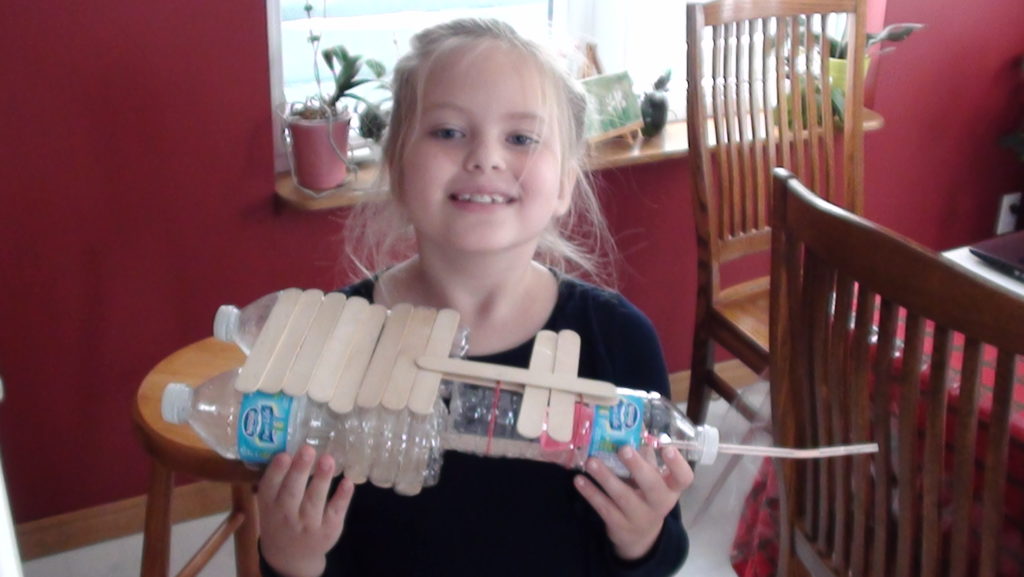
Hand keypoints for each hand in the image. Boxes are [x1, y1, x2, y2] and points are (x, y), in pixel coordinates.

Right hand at [257, 445, 354, 576]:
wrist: (290, 556)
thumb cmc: (280, 518)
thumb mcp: (270, 502)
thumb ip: (278, 479)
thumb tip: (290, 442)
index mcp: (269, 504)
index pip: (270, 486)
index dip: (277, 471)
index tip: (284, 454)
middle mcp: (286, 515)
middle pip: (292, 491)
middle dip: (299, 471)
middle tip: (307, 449)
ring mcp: (308, 524)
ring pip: (315, 500)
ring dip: (322, 479)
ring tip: (328, 459)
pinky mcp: (328, 529)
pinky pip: (335, 511)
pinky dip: (342, 497)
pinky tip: (348, 481)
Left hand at [574, 445, 693, 560]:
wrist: (640, 536)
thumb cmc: (646, 495)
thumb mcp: (653, 478)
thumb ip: (646, 454)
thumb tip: (636, 422)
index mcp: (671, 488)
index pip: (684, 478)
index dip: (677, 464)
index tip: (667, 448)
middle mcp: (659, 503)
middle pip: (652, 486)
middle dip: (637, 467)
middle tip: (623, 449)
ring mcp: (639, 516)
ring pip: (623, 497)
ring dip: (606, 477)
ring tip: (591, 462)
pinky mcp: (619, 525)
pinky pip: (604, 508)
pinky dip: (591, 493)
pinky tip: (579, 480)